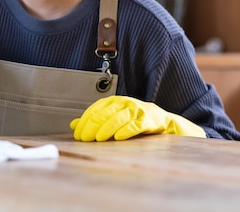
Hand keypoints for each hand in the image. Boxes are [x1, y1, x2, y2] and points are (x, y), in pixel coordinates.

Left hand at [70, 95, 206, 140]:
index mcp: (116, 101)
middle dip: (93, 124)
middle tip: (84, 137)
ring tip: (98, 138)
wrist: (166, 123)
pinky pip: (138, 125)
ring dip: (108, 127)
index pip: (97, 108)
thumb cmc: (137, 121)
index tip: (78, 134)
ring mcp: (139, 110)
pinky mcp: (151, 120)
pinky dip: (128, 130)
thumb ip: (96, 121)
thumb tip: (73, 124)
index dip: (86, 120)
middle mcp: (126, 103)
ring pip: (120, 117)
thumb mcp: (114, 119)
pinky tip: (119, 137)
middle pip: (106, 112)